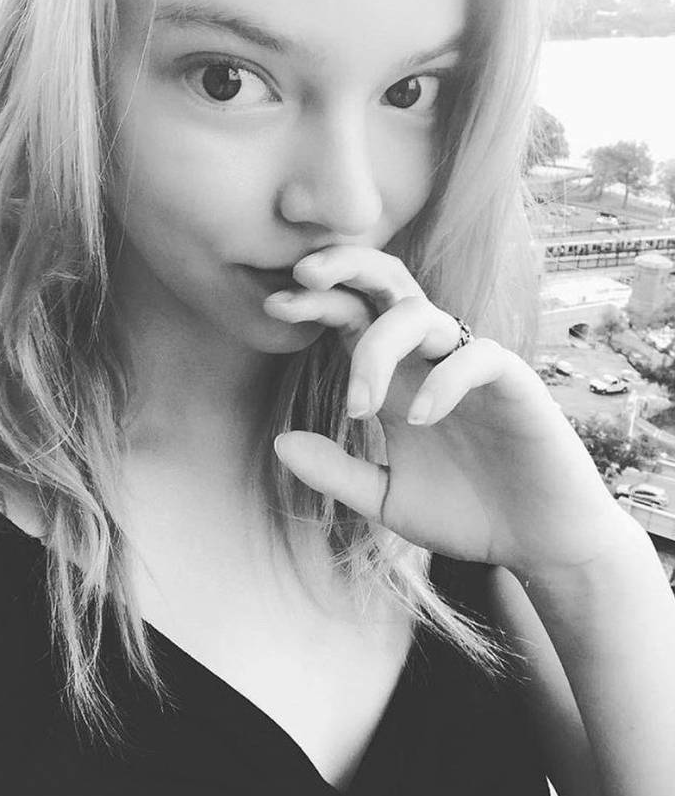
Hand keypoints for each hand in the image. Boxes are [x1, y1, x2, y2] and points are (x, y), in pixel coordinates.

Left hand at [265, 245, 625, 578]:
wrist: (537, 542)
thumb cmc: (464, 513)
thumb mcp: (386, 499)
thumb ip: (337, 472)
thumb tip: (279, 442)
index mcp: (395, 377)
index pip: (352, 315)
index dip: (315, 301)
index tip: (273, 307)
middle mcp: (428, 360)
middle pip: (389, 283)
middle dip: (346, 267)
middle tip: (303, 276)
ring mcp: (471, 366)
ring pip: (423, 314)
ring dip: (380, 346)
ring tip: (359, 406)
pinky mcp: (514, 383)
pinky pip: (477, 357)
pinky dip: (444, 381)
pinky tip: (420, 421)